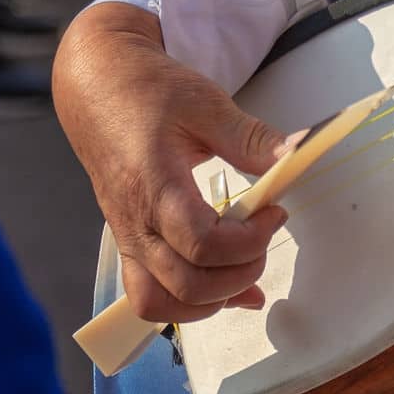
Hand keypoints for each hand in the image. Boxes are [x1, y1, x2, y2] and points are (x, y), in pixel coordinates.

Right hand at [54, 3, 289, 323]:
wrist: (96, 88)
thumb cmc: (148, 92)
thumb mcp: (205, 103)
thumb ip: (250, 138)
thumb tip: (297, 155)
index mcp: (153, 186)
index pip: (202, 244)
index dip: (249, 241)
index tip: (276, 211)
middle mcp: (134, 222)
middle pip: (186, 284)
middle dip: (240, 274)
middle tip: (265, 235)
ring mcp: (126, 238)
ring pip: (159, 304)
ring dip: (212, 301)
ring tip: (246, 267)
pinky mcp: (128, 242)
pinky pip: (149, 296)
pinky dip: (188, 304)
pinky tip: (226, 289)